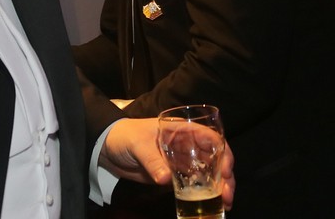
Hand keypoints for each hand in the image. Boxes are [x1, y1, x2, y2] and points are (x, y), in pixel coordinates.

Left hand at [99, 118, 235, 209]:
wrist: (107, 148)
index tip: (226, 171)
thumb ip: (152, 161)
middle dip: (226, 175)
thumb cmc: (125, 136)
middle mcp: (187, 145)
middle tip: (228, 194)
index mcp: (182, 130)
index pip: (210, 137)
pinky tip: (213, 205)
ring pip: (208, 173)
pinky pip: (194, 185)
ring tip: (225, 203)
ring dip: (219, 187)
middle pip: (215, 157)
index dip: (223, 152)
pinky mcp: (175, 176)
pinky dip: (205, 195)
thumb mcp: (138, 145)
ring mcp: (182, 161)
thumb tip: (166, 179)